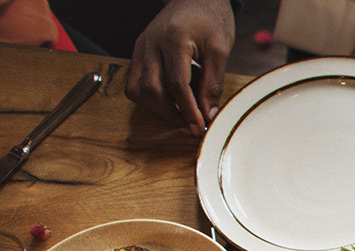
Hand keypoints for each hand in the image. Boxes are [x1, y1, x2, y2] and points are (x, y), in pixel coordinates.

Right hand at [126, 0, 233, 134]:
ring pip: (137, 89)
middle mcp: (150, 43)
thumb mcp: (220, 49)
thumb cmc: (210, 19)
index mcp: (173, 39)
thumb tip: (207, 113)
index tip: (199, 126)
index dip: (188, 110)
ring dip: (157, 109)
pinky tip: (169, 103)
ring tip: (181, 118)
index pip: (176, 84)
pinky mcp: (138, 52)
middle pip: (151, 89)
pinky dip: (149, 98)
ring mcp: (140, 48)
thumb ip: (213, 82)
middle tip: (190, 127)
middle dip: (171, 114)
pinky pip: (134, 82)